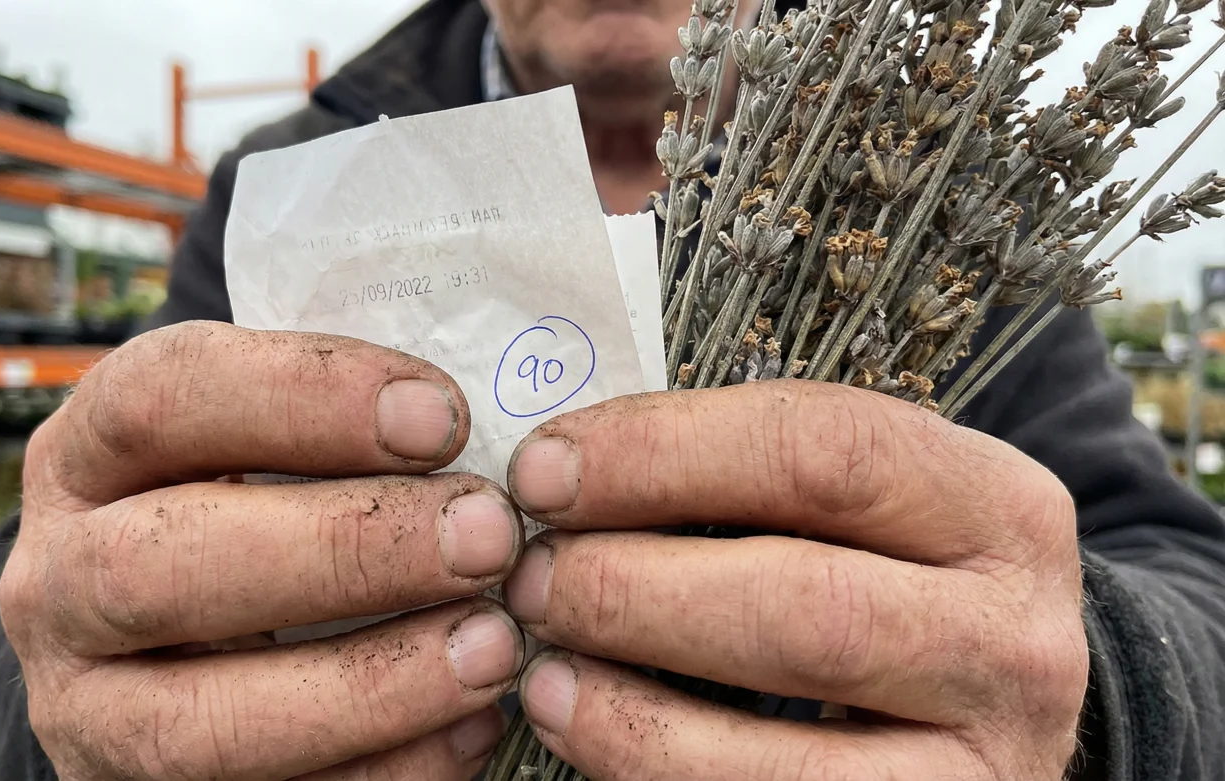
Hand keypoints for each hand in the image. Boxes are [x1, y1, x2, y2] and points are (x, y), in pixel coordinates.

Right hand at [2, 321, 525, 779]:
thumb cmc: (248, 506)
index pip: (162, 396)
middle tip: (487, 535)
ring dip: (365, 684)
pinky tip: (471, 726)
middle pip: (162, 566)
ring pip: (196, 721)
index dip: (304, 398)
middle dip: (344, 550)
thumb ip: (341, 420)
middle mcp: (58, 581)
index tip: (444, 417)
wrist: (161, 645)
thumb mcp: (261, 443)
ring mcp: (87, 708)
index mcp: (87, 456)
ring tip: (492, 646)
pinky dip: (377, 773)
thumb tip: (500, 418)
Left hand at [502, 380, 1088, 779]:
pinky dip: (653, 767)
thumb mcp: (855, 507)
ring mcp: (988, 754)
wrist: (983, 706)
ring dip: (628, 697)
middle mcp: (1015, 634)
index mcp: (997, 505)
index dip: (664, 454)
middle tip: (528, 574)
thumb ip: (743, 476)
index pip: (825, 450)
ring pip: (788, 727)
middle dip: (633, 585)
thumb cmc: (880, 575)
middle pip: (804, 601)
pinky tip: (580, 727)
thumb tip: (564, 472)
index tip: (545, 468)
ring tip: (538, 663)